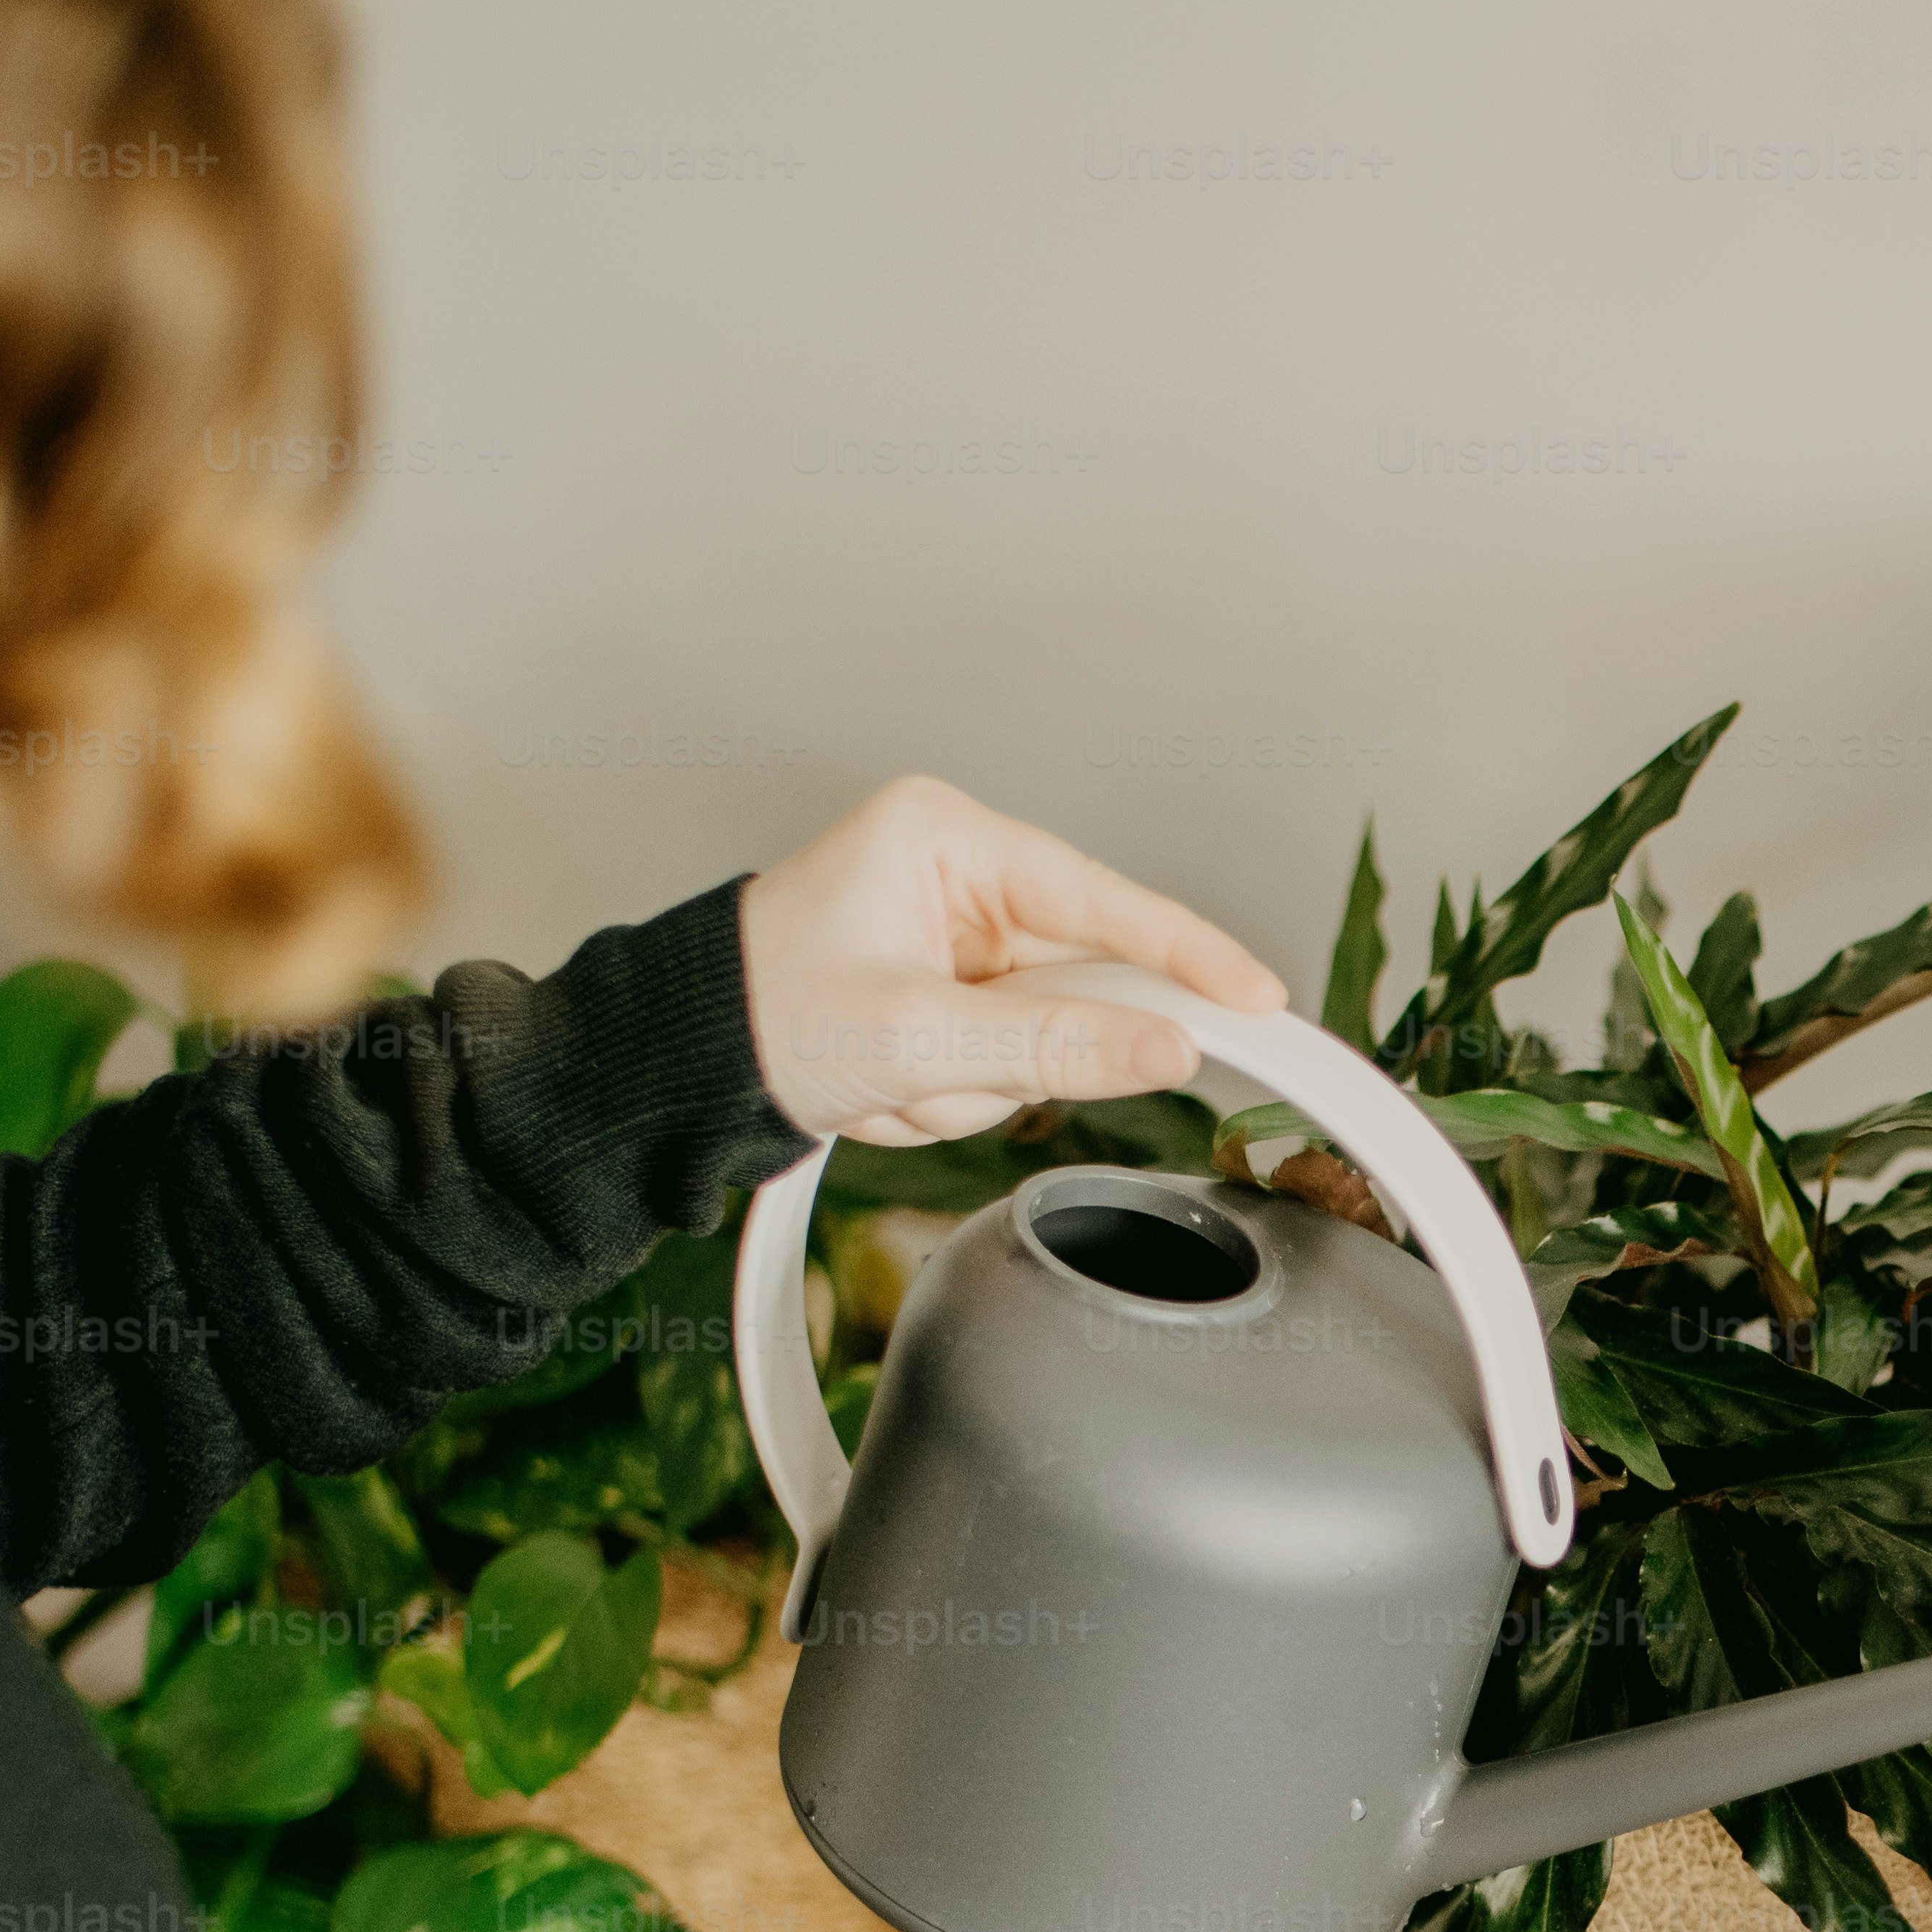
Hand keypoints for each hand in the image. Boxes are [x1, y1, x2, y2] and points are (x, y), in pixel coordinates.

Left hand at [736, 777, 1281, 1144]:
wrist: (673, 1068)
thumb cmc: (755, 1017)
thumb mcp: (913, 1037)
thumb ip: (1053, 1046)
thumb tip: (1169, 1048)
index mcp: (944, 838)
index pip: (1101, 898)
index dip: (1187, 955)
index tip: (1258, 998)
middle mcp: (957, 874)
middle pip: (1073, 980)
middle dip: (1004, 1051)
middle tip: (943, 1069)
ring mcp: (953, 936)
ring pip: (1040, 1034)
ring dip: (970, 1084)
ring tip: (888, 1082)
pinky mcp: (946, 990)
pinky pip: (1001, 1059)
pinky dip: (951, 1093)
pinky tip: (888, 1087)